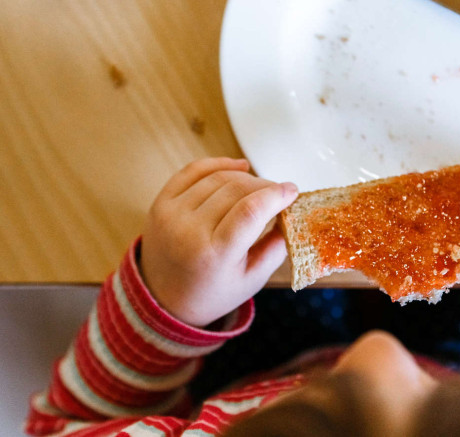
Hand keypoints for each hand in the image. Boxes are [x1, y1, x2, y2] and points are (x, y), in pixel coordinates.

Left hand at [140, 157, 297, 326]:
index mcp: (215, 255)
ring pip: (218, 177)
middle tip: (279, 193)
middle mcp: (189, 231)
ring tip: (260, 187)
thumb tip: (293, 214)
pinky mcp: (161, 202)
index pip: (251, 211)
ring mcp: (171, 213)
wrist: (163, 299)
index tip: (292, 191)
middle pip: (237, 189)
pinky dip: (219, 164)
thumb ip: (277, 247)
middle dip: (265, 186)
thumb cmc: (211, 292)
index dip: (276, 195)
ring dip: (246, 177)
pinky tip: (238, 167)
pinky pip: (193, 170)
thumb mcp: (252, 280)